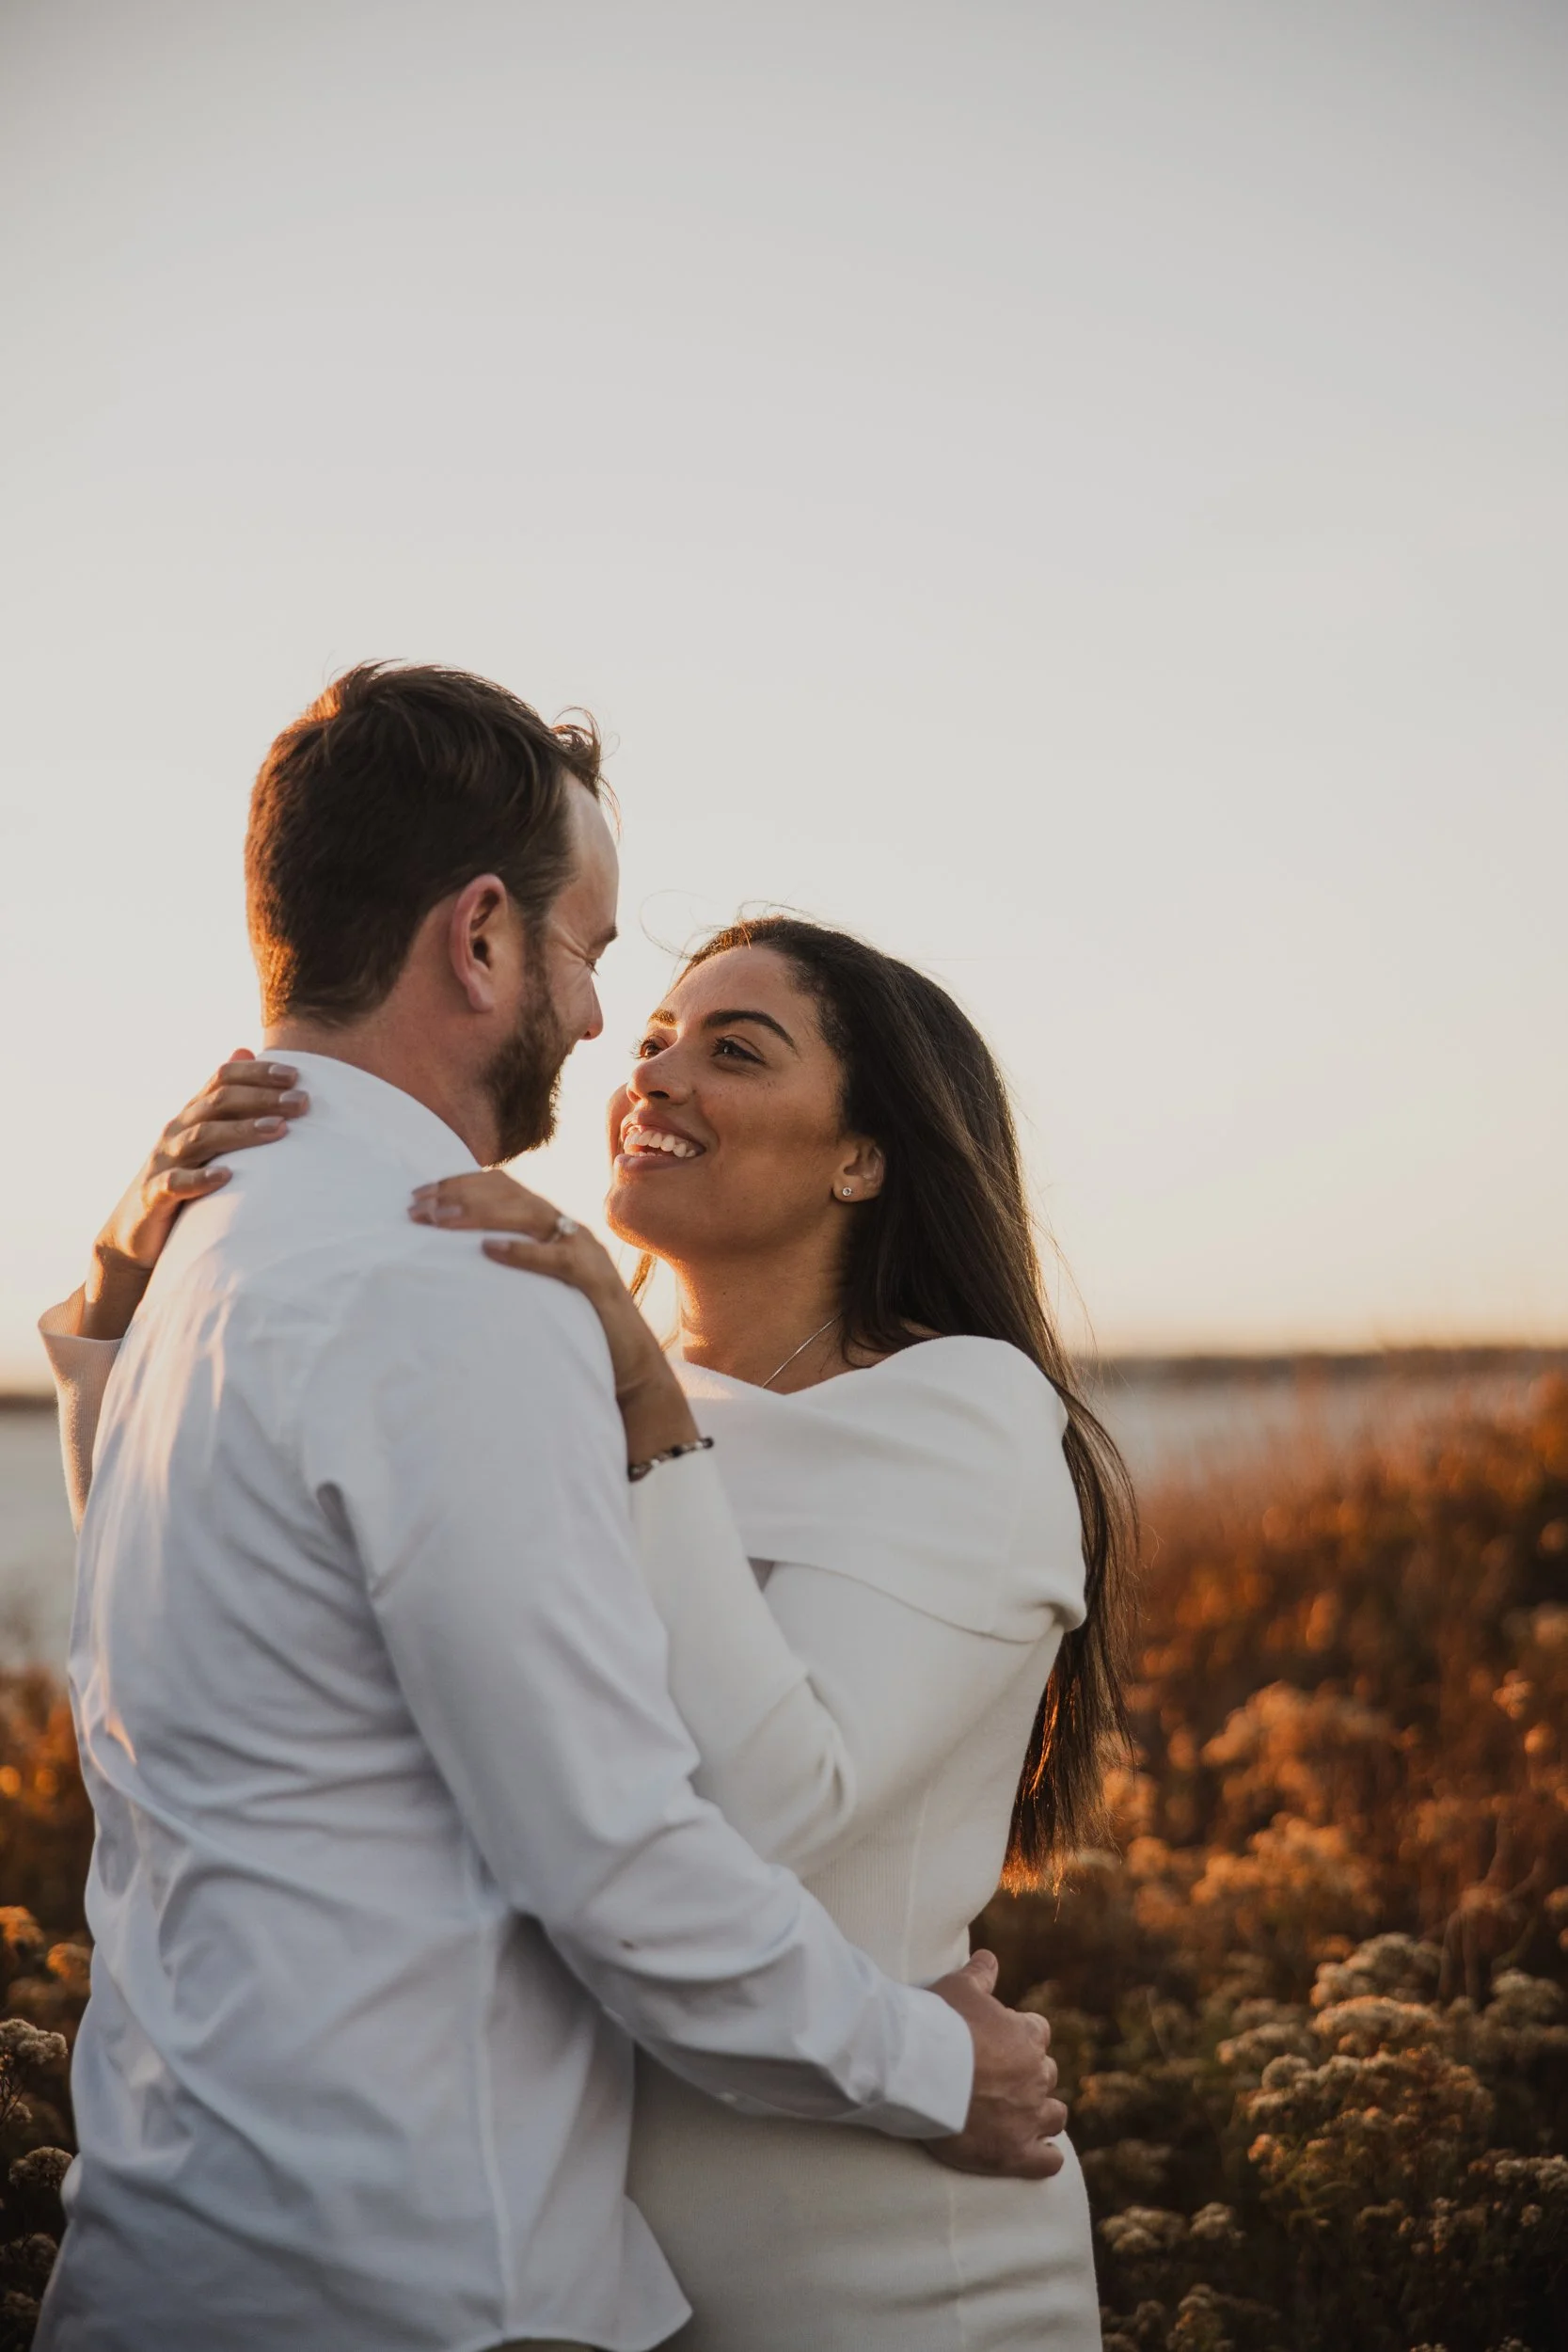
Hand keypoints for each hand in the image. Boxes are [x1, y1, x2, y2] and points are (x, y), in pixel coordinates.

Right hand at [79, 1053, 308, 1338]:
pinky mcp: (154, 1196)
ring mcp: (164, 1162)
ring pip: (202, 1137)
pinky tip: (225, 1176)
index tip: (296, 1076)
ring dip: (242, 1132)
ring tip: (278, 1129)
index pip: (222, 1079)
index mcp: (192, 1114)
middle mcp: (177, 1131)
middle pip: (218, 1103)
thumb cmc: (183, 1177)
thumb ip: (225, 1097)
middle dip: (262, 1099)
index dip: (256, 1073)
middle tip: (301, 1103)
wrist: (135, 1229)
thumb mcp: (204, 1134)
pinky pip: (175, 1184)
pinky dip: (200, 1178)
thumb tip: (243, 1047)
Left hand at [409, 1171, 700, 1468]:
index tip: (418, 1195)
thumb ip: (507, 1269)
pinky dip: (522, 1251)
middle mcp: (567, 1230)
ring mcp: (584, 1252)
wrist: (630, 1365)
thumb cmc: (575, 1329)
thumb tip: (451, 1265)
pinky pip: (557, 1258)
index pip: (502, 1187)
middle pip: (510, 1194)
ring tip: (440, 1221)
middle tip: (417, 1208)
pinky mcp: (595, 1282)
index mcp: (552, 1227)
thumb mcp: (535, 1289)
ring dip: (479, 1215)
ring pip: (529, 1215)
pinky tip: (488, 1250)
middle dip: (458, 1194)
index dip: (459, 1184)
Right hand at [924, 1950, 1066, 2179]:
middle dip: (1029, 2076)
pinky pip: (1047, 2161)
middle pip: (1046, 2074)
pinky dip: (1046, 2158)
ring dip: (1042, 2114)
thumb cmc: (939, 2024)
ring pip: (1054, 2116)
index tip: (1001, 2042)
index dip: (1021, 2037)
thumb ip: (980, 1973)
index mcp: (1027, 2036)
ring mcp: (1029, 2117)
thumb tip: (990, 1958)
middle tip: (1000, 2080)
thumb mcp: (958, 1987)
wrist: (921, 2071)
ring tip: (1020, 2116)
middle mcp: (1036, 2076)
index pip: (1038, 2033)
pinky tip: (1039, 2155)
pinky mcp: (1015, 2152)